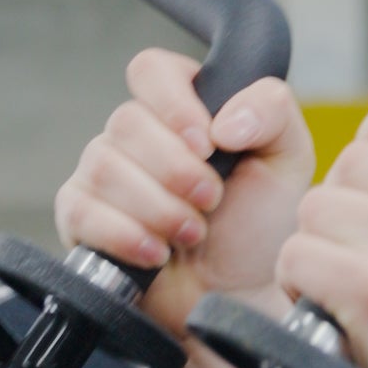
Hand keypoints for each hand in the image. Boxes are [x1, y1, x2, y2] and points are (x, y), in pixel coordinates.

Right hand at [54, 48, 313, 367]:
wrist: (238, 297)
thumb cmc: (259, 228)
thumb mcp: (287, 161)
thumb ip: (272, 111)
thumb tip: (223, 120)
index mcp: (182, 108)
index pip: (151, 70)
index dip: (175, 104)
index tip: (209, 144)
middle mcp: (136, 134)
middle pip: (126, 121)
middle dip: (178, 170)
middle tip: (212, 201)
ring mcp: (101, 173)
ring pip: (105, 166)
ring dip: (159, 207)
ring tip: (193, 233)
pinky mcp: (80, 216)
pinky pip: (83, 210)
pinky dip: (127, 235)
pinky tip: (158, 253)